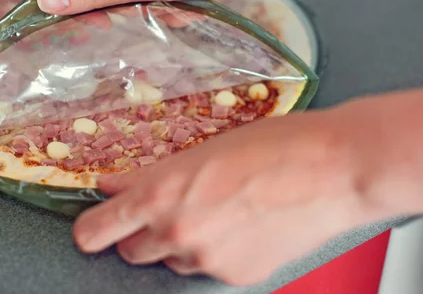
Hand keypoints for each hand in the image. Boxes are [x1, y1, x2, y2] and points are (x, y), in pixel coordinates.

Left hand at [72, 106, 387, 285]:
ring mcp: (207, 260)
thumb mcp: (200, 149)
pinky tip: (238, 225)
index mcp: (160, 196)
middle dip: (139, 232)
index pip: (95, 231)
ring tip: (211, 211)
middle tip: (161, 209)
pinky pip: (207, 268)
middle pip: (129, 251)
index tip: (91, 226)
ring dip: (176, 242)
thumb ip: (150, 175)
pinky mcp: (237, 275)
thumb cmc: (273, 145)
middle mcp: (177, 234)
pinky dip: (213, 251)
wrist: (333, 168)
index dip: (89, 229)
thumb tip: (114, 185)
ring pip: (170, 260)